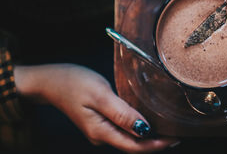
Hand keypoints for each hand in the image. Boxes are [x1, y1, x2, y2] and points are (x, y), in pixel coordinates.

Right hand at [14, 64, 176, 152]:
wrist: (49, 80)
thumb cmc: (73, 83)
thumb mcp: (100, 95)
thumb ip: (122, 113)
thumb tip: (144, 129)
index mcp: (102, 132)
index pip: (134, 146)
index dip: (156, 145)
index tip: (175, 138)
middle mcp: (101, 135)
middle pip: (133, 145)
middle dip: (155, 142)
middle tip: (176, 132)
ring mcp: (99, 130)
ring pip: (128, 138)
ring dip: (147, 135)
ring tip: (166, 127)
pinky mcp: (99, 122)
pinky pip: (122, 129)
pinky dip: (136, 127)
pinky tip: (146, 119)